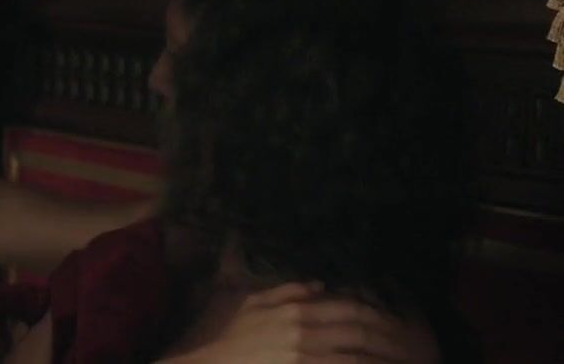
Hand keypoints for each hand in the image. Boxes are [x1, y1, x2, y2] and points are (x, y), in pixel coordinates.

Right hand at [163, 282, 436, 363]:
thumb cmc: (226, 336)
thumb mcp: (250, 303)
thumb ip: (286, 291)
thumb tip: (319, 284)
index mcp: (295, 309)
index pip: (349, 306)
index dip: (379, 314)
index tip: (399, 323)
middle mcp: (304, 330)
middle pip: (361, 330)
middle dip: (391, 338)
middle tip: (413, 346)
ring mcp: (304, 356)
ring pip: (357, 357)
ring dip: (383, 360)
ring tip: (406, 362)